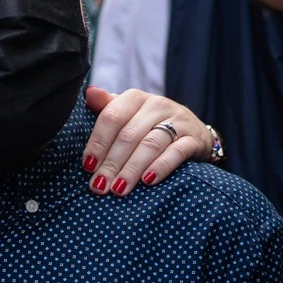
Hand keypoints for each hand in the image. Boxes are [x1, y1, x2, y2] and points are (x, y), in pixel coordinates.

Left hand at [82, 88, 210, 196]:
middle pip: (129, 135)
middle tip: (99, 186)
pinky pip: (176, 153)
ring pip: (150, 145)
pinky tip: (148, 181)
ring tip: (119, 189)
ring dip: (132, 169)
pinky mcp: (194, 139)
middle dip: (111, 163)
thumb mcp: (130, 113)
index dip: (98, 143)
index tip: (88, 166)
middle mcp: (157, 105)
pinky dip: (161, 167)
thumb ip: (108, 107)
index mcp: (136, 98)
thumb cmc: (151, 125)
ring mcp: (178, 121)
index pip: (112, 117)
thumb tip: (89, 94)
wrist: (194, 132)